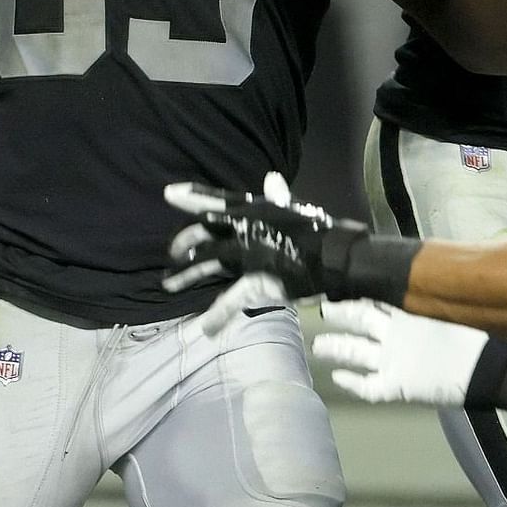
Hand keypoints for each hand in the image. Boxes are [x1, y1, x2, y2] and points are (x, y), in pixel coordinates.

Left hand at [163, 173, 372, 308]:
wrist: (338, 257)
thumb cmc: (318, 231)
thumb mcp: (295, 210)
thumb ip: (279, 197)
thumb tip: (271, 178)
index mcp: (257, 211)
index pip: (220, 200)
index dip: (195, 196)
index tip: (170, 193)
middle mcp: (248, 229)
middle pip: (207, 232)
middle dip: (185, 242)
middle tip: (172, 253)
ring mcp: (251, 254)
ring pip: (209, 261)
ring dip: (186, 274)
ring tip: (168, 284)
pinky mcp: (259, 279)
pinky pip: (233, 298)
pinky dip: (219, 314)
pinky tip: (206, 328)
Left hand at [312, 299, 490, 404]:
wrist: (485, 367)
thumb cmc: (474, 343)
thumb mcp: (448, 319)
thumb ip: (428, 317)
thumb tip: (423, 313)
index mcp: (409, 316)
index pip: (376, 302)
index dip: (359, 298)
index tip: (344, 292)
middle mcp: (395, 335)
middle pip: (359, 318)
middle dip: (340, 314)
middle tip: (324, 310)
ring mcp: (392, 360)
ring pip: (354, 350)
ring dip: (335, 347)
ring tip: (318, 346)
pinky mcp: (396, 385)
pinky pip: (367, 386)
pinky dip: (352, 382)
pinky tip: (338, 378)